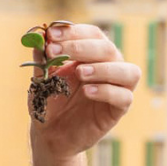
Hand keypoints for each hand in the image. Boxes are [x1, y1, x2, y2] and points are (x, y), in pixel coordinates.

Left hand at [30, 23, 140, 158]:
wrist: (49, 132)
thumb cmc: (49, 100)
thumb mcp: (41, 78)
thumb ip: (42, 59)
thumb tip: (38, 36)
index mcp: (92, 55)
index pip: (93, 34)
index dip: (74, 32)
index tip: (51, 34)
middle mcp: (109, 67)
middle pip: (108, 49)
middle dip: (81, 47)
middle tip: (55, 52)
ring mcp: (116, 88)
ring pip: (128, 71)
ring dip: (103, 68)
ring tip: (80, 73)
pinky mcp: (118, 109)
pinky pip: (124, 97)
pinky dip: (107, 91)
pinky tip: (88, 91)